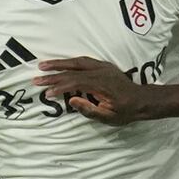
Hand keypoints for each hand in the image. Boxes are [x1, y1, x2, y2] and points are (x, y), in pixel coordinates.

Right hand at [34, 56, 151, 124]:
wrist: (142, 100)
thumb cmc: (126, 111)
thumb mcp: (109, 117)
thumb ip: (90, 110)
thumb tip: (72, 100)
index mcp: (101, 84)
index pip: (74, 83)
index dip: (59, 87)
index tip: (46, 93)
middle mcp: (100, 72)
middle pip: (72, 70)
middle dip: (53, 74)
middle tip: (36, 78)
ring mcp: (102, 67)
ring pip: (77, 61)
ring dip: (59, 63)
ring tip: (43, 66)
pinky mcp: (104, 66)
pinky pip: (84, 61)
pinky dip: (70, 62)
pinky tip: (62, 65)